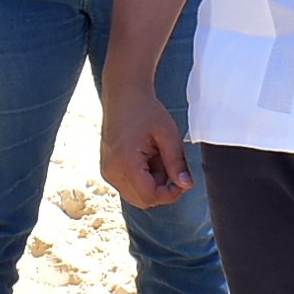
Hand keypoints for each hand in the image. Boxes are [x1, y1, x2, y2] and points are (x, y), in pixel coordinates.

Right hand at [100, 82, 192, 208]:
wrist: (123, 94)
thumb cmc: (145, 109)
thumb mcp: (168, 134)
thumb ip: (176, 162)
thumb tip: (186, 185)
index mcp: (125, 162)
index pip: (150, 196)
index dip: (170, 194)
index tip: (183, 181)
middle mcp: (112, 171)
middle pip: (143, 199)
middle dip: (161, 188)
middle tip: (169, 162)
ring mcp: (107, 171)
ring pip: (136, 194)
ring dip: (152, 182)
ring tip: (156, 155)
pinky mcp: (107, 168)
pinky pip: (129, 185)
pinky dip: (142, 177)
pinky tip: (146, 156)